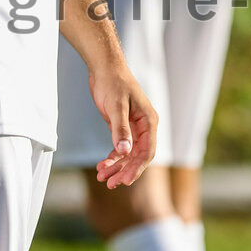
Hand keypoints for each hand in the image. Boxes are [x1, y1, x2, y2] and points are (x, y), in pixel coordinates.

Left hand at [88, 67, 157, 188]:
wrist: (104, 68)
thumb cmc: (113, 82)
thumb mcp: (116, 106)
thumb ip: (121, 129)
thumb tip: (124, 152)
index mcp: (149, 121)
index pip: (147, 151)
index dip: (137, 168)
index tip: (125, 181)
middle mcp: (144, 126)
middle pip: (137, 156)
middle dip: (124, 170)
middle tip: (110, 183)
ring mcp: (133, 127)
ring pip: (128, 154)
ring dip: (116, 167)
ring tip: (102, 177)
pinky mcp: (122, 126)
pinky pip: (120, 148)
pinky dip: (112, 158)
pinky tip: (102, 166)